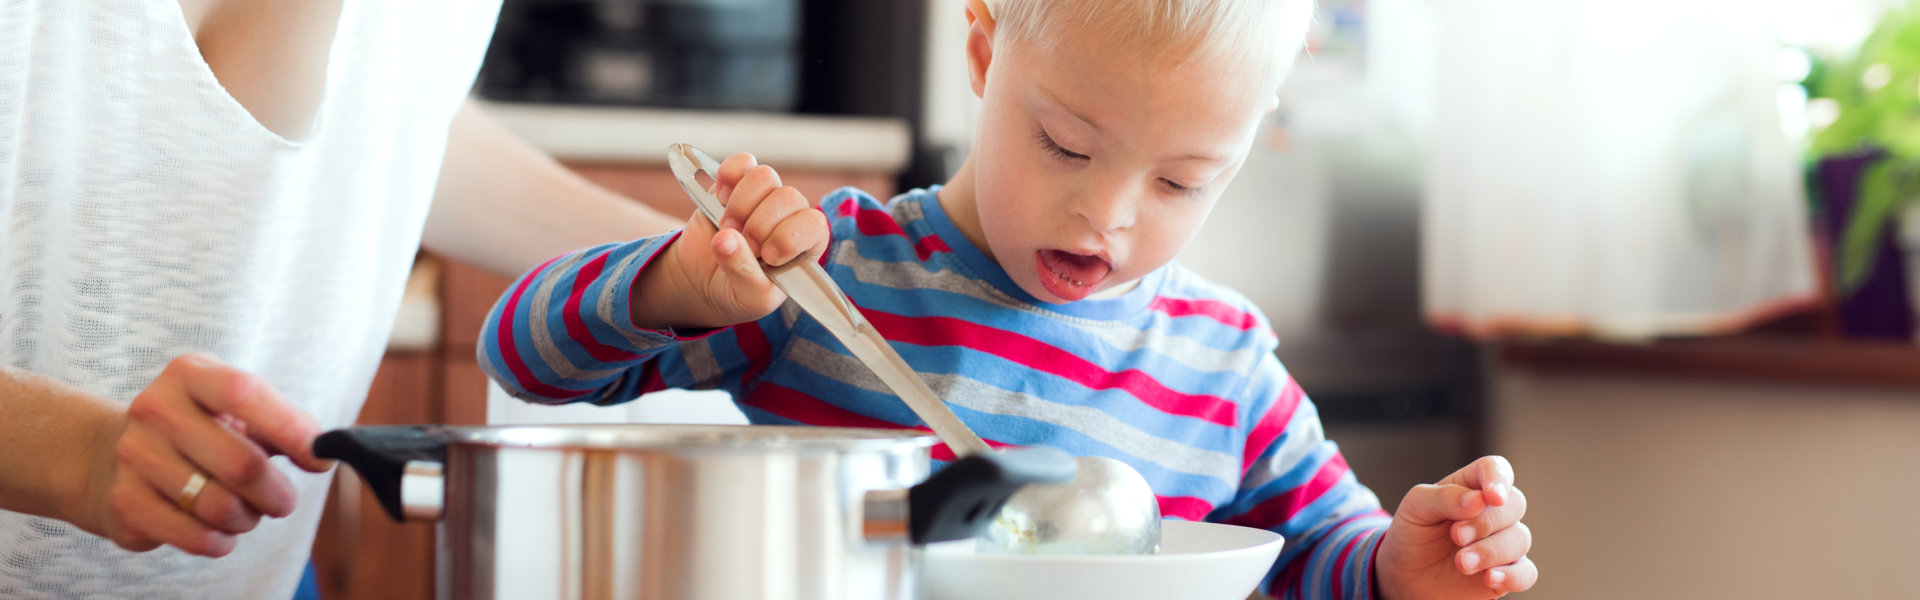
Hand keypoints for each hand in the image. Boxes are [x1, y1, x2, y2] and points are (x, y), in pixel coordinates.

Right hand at [86, 354, 331, 556]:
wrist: (113, 454)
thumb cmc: (200, 430)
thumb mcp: (237, 411)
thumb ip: (285, 425)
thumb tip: (324, 453)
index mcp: (190, 374)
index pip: (245, 393)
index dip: (290, 428)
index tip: (319, 458)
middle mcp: (155, 408)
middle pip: (241, 464)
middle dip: (277, 494)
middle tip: (283, 501)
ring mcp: (134, 454)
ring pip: (220, 507)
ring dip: (248, 519)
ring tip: (246, 511)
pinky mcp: (124, 501)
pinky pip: (195, 536)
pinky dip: (222, 542)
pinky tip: (221, 531)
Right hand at [634, 152, 828, 329]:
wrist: (706, 284)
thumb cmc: (739, 293)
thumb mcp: (748, 296)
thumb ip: (742, 271)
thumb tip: (727, 239)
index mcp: (806, 245)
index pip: (814, 224)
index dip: (789, 236)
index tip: (768, 257)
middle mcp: (790, 216)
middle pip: (788, 197)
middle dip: (759, 226)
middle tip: (743, 248)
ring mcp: (763, 197)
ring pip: (765, 176)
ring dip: (741, 205)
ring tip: (728, 231)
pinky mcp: (736, 184)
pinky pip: (741, 163)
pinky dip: (727, 177)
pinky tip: (719, 200)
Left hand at [1376, 456, 1536, 598]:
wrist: (1406, 575)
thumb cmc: (1413, 534)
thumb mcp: (1416, 508)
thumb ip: (1444, 497)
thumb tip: (1479, 499)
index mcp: (1471, 486)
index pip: (1496, 469)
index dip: (1499, 478)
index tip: (1492, 497)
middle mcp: (1493, 511)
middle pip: (1514, 504)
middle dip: (1486, 522)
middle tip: (1456, 536)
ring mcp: (1503, 542)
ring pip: (1520, 539)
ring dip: (1490, 551)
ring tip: (1461, 563)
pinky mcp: (1507, 572)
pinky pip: (1526, 573)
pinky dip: (1511, 576)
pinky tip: (1488, 578)